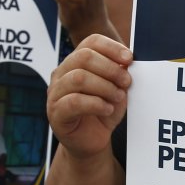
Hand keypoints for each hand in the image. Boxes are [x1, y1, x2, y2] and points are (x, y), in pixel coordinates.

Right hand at [47, 34, 131, 160]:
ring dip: (105, 86)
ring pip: (78, 78)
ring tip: (118, 97)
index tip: (129, 59)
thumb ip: (119, 73)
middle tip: (126, 81)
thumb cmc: (103, 111)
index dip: (112, 47)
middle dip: (110, 68)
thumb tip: (126, 61)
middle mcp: (62, 74)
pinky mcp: (55, 113)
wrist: (92, 141)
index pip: (90, 42)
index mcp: (76, 62)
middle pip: (83, 57)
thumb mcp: (116, 88)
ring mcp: (55, 93)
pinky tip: (107, 109)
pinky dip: (96, 103)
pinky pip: (74, 102)